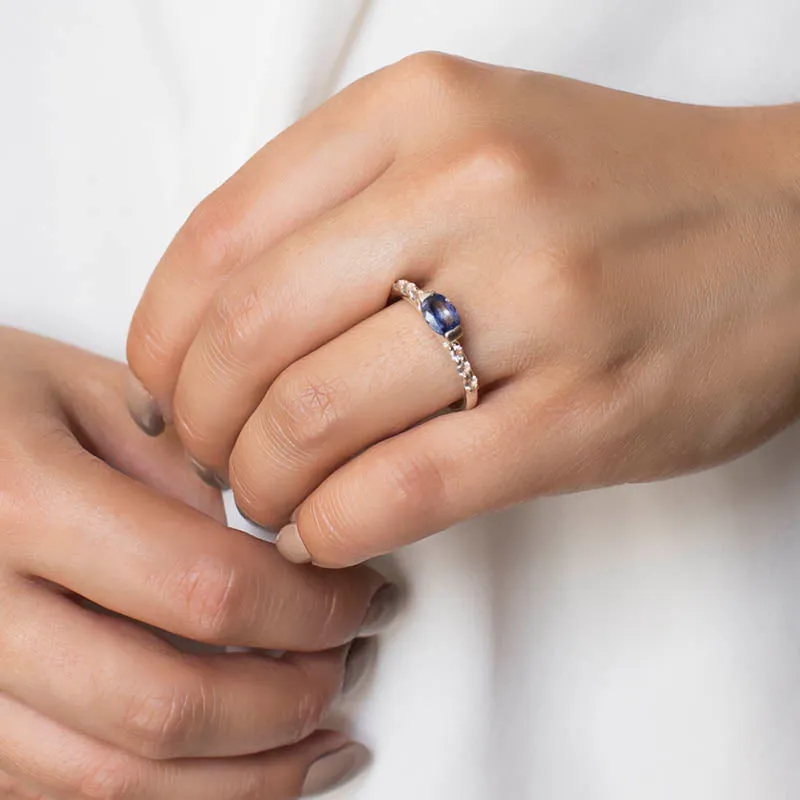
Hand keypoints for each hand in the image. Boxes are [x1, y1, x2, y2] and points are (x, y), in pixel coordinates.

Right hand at [0, 328, 389, 797]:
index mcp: (20, 501)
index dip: (309, 610)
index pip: (205, 587)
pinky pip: (67, 795)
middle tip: (346, 666)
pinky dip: (170, 795)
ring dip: (243, 779)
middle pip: (167, 707)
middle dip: (289, 703)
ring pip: (113, 783)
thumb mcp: (91, 393)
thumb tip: (283, 559)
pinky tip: (231, 772)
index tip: (360, 601)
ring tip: (315, 741)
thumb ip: (189, 470)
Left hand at [127, 53, 799, 567]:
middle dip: (201, 425)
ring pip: (314, 419)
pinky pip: (407, 488)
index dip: (163, 339)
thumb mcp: (468, 143)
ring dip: (263, 485)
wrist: (791, 230)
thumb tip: (221, 330)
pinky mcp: (584, 411)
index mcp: (418, 113)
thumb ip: (342, 211)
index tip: (168, 391)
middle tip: (214, 460)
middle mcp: (468, 189)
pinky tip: (329, 534)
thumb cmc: (615, 195)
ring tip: (272, 501)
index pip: (218, 238)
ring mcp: (533, 301)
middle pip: (249, 337)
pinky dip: (337, 528)